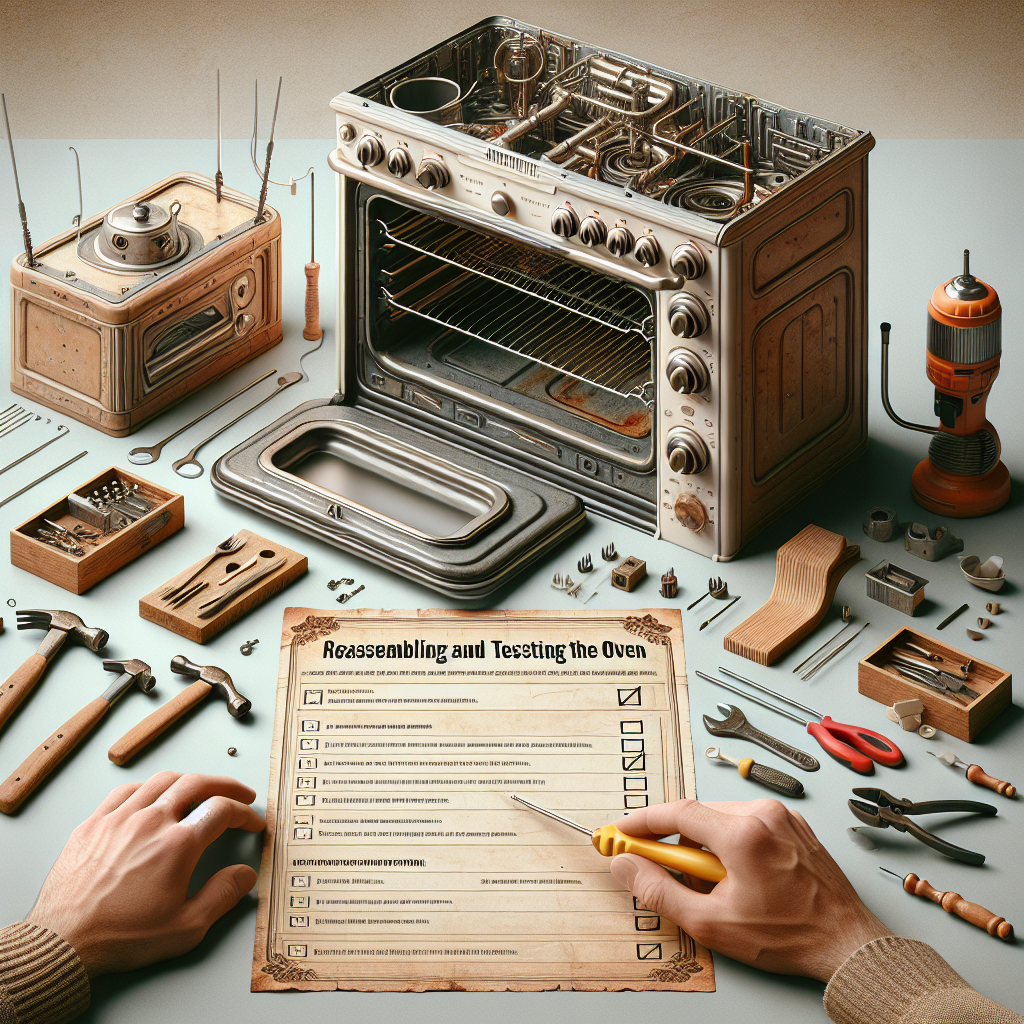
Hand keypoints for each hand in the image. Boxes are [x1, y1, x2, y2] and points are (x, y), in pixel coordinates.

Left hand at [26, 771, 265, 976]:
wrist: (63, 943)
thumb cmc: (120, 938)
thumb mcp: (185, 928)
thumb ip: (222, 896)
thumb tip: (244, 874)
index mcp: (177, 845)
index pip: (222, 811)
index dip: (244, 813)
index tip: (251, 822)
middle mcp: (150, 822)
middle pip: (197, 783)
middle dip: (225, 785)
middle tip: (238, 794)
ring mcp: (119, 818)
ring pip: (162, 780)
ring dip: (189, 780)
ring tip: (200, 788)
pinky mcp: (93, 823)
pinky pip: (126, 790)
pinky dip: (148, 787)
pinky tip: (153, 795)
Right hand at [609, 799, 890, 981]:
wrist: (847, 943)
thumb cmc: (789, 936)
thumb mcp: (712, 923)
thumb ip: (660, 892)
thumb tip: (627, 867)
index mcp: (743, 832)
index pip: (677, 812)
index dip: (643, 822)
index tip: (621, 833)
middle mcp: (764, 814)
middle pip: (699, 816)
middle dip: (678, 844)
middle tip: (668, 874)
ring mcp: (782, 817)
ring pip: (722, 819)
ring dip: (706, 846)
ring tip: (716, 887)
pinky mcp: (794, 825)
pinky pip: (747, 823)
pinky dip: (732, 845)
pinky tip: (738, 878)